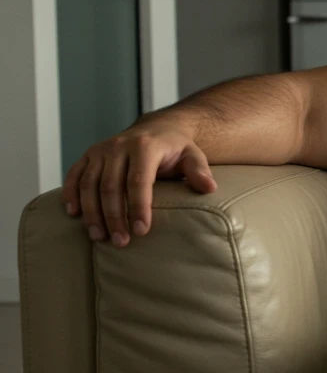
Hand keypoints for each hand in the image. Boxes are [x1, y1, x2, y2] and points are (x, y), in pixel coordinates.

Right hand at [63, 120, 217, 248]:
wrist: (156, 129)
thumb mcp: (193, 156)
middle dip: (114, 216)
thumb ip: (199, 171)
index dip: (138, 207)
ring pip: (89, 184)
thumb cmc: (176, 149)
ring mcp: (101, 150)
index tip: (141, 231)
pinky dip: (70, 194)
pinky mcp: (88, 155)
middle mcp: (119, 146)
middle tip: (120, 242)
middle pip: (111, 186)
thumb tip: (209, 188)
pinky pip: (74, 175)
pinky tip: (73, 214)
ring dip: (92, 212)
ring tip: (99, 237)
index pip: (139, 181)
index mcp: (145, 147)